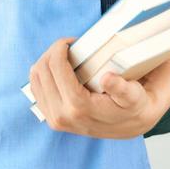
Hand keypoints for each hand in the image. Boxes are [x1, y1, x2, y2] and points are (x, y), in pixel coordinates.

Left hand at [28, 36, 165, 138]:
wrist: (131, 126)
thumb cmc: (133, 106)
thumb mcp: (135, 95)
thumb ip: (122, 88)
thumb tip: (107, 77)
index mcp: (79, 108)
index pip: (55, 67)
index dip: (60, 47)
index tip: (73, 41)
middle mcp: (62, 117)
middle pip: (41, 70)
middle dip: (52, 51)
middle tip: (69, 46)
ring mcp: (55, 119)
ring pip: (34, 79)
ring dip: (46, 61)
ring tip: (64, 55)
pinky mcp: (52, 119)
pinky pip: (36, 89)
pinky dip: (43, 74)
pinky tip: (59, 69)